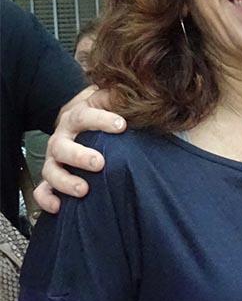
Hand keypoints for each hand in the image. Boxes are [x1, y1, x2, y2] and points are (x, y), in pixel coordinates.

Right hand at [34, 86, 125, 212]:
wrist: (78, 122)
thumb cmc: (102, 114)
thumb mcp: (108, 102)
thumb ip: (119, 99)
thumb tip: (140, 94)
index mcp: (75, 117)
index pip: (84, 115)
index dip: (101, 120)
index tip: (121, 125)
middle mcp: (61, 138)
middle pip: (63, 146)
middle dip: (80, 156)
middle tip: (99, 163)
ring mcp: (54, 159)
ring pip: (50, 170)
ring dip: (65, 181)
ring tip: (83, 189)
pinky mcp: (50, 178)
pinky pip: (41, 191)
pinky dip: (47, 199)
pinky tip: (60, 206)